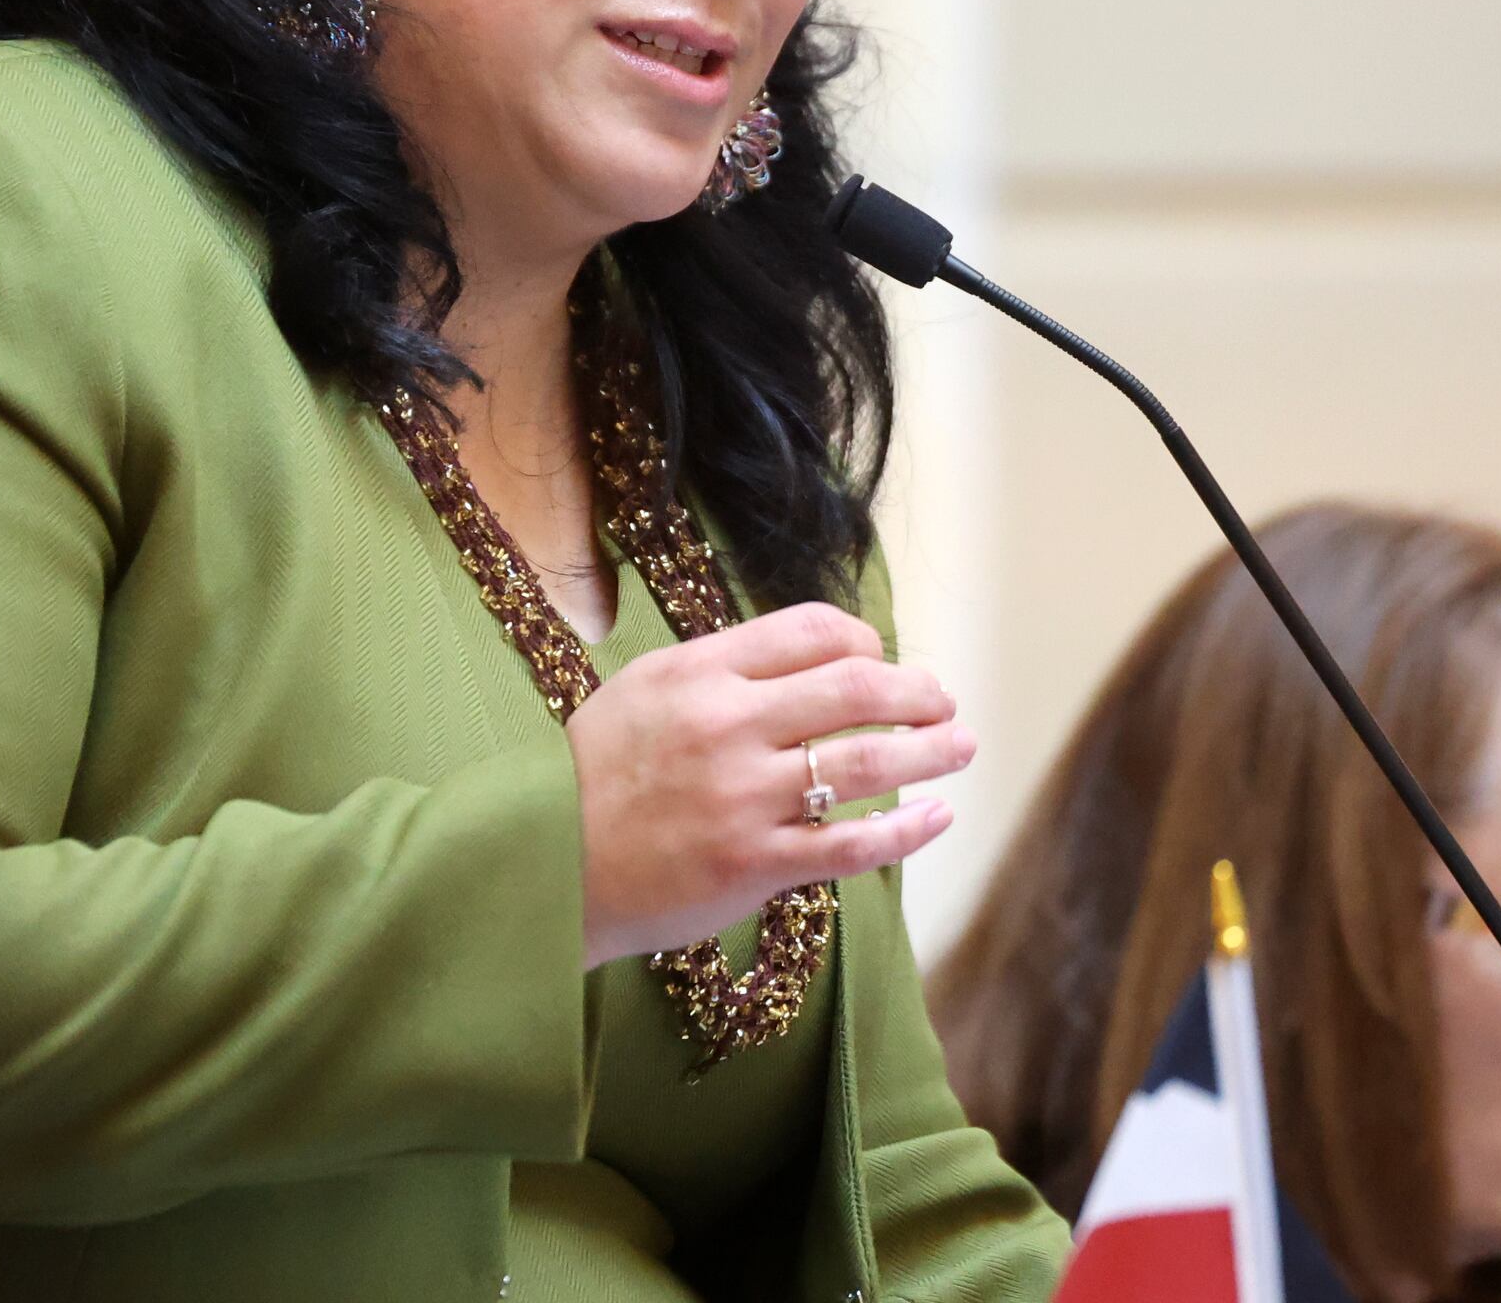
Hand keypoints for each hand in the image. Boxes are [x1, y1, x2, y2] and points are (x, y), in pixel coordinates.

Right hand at [563, 602, 974, 967]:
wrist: (540, 867)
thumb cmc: (591, 778)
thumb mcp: (643, 693)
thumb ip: (719, 673)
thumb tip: (808, 661)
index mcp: (699, 673)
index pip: (812, 633)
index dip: (866, 645)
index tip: (882, 663)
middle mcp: (726, 725)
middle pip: (856, 690)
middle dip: (918, 693)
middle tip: (945, 703)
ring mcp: (743, 798)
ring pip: (866, 764)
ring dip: (930, 753)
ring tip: (961, 748)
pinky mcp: (753, 866)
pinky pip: (852, 845)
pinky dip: (906, 829)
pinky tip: (935, 817)